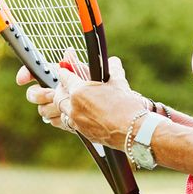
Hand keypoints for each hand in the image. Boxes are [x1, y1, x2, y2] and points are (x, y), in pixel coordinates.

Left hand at [22, 51, 148, 149]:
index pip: (65, 77)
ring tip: (68, 101)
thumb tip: (114, 61)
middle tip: (64, 85)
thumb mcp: (118, 83)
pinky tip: (75, 115)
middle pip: (58, 96)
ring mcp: (77, 121)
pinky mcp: (82, 133)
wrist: (134, 131)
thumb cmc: (127, 105)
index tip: (63, 68)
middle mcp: (74, 107)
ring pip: (60, 112)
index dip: (64, 71)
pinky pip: (68, 124)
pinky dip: (69, 117)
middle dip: (60, 89)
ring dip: (62, 105)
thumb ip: (113, 70)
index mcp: (79, 91)